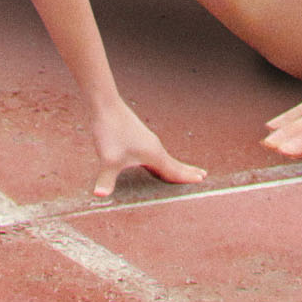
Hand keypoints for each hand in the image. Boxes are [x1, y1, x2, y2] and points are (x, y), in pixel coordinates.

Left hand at [85, 102, 205, 197]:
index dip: (187, 177)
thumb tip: (99, 195)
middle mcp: (154, 147)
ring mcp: (146, 142)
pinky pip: (155, 154)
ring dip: (175, 165)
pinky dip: (161, 161)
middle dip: (187, 171)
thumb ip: (106, 180)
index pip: (174, 170)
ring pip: (164, 158)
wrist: (106, 106)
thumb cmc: (111, 131)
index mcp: (153, 154)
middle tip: (202, 175)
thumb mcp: (108, 159)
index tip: (201, 180)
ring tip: (182, 171)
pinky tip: (154, 164)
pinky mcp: (138, 138)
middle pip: (174, 163)